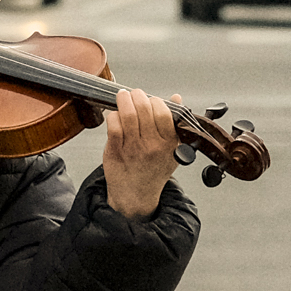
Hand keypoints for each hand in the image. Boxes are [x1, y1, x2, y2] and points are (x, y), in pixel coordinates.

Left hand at [101, 87, 176, 217]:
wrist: (136, 196)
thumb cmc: (153, 171)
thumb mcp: (172, 149)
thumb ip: (175, 123)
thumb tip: (176, 98)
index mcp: (168, 144)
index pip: (163, 112)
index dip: (155, 101)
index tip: (151, 100)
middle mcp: (152, 146)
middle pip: (144, 110)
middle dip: (137, 95)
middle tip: (134, 94)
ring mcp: (133, 149)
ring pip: (128, 115)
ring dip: (124, 100)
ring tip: (123, 96)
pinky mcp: (116, 151)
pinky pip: (114, 126)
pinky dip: (113, 116)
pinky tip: (115, 115)